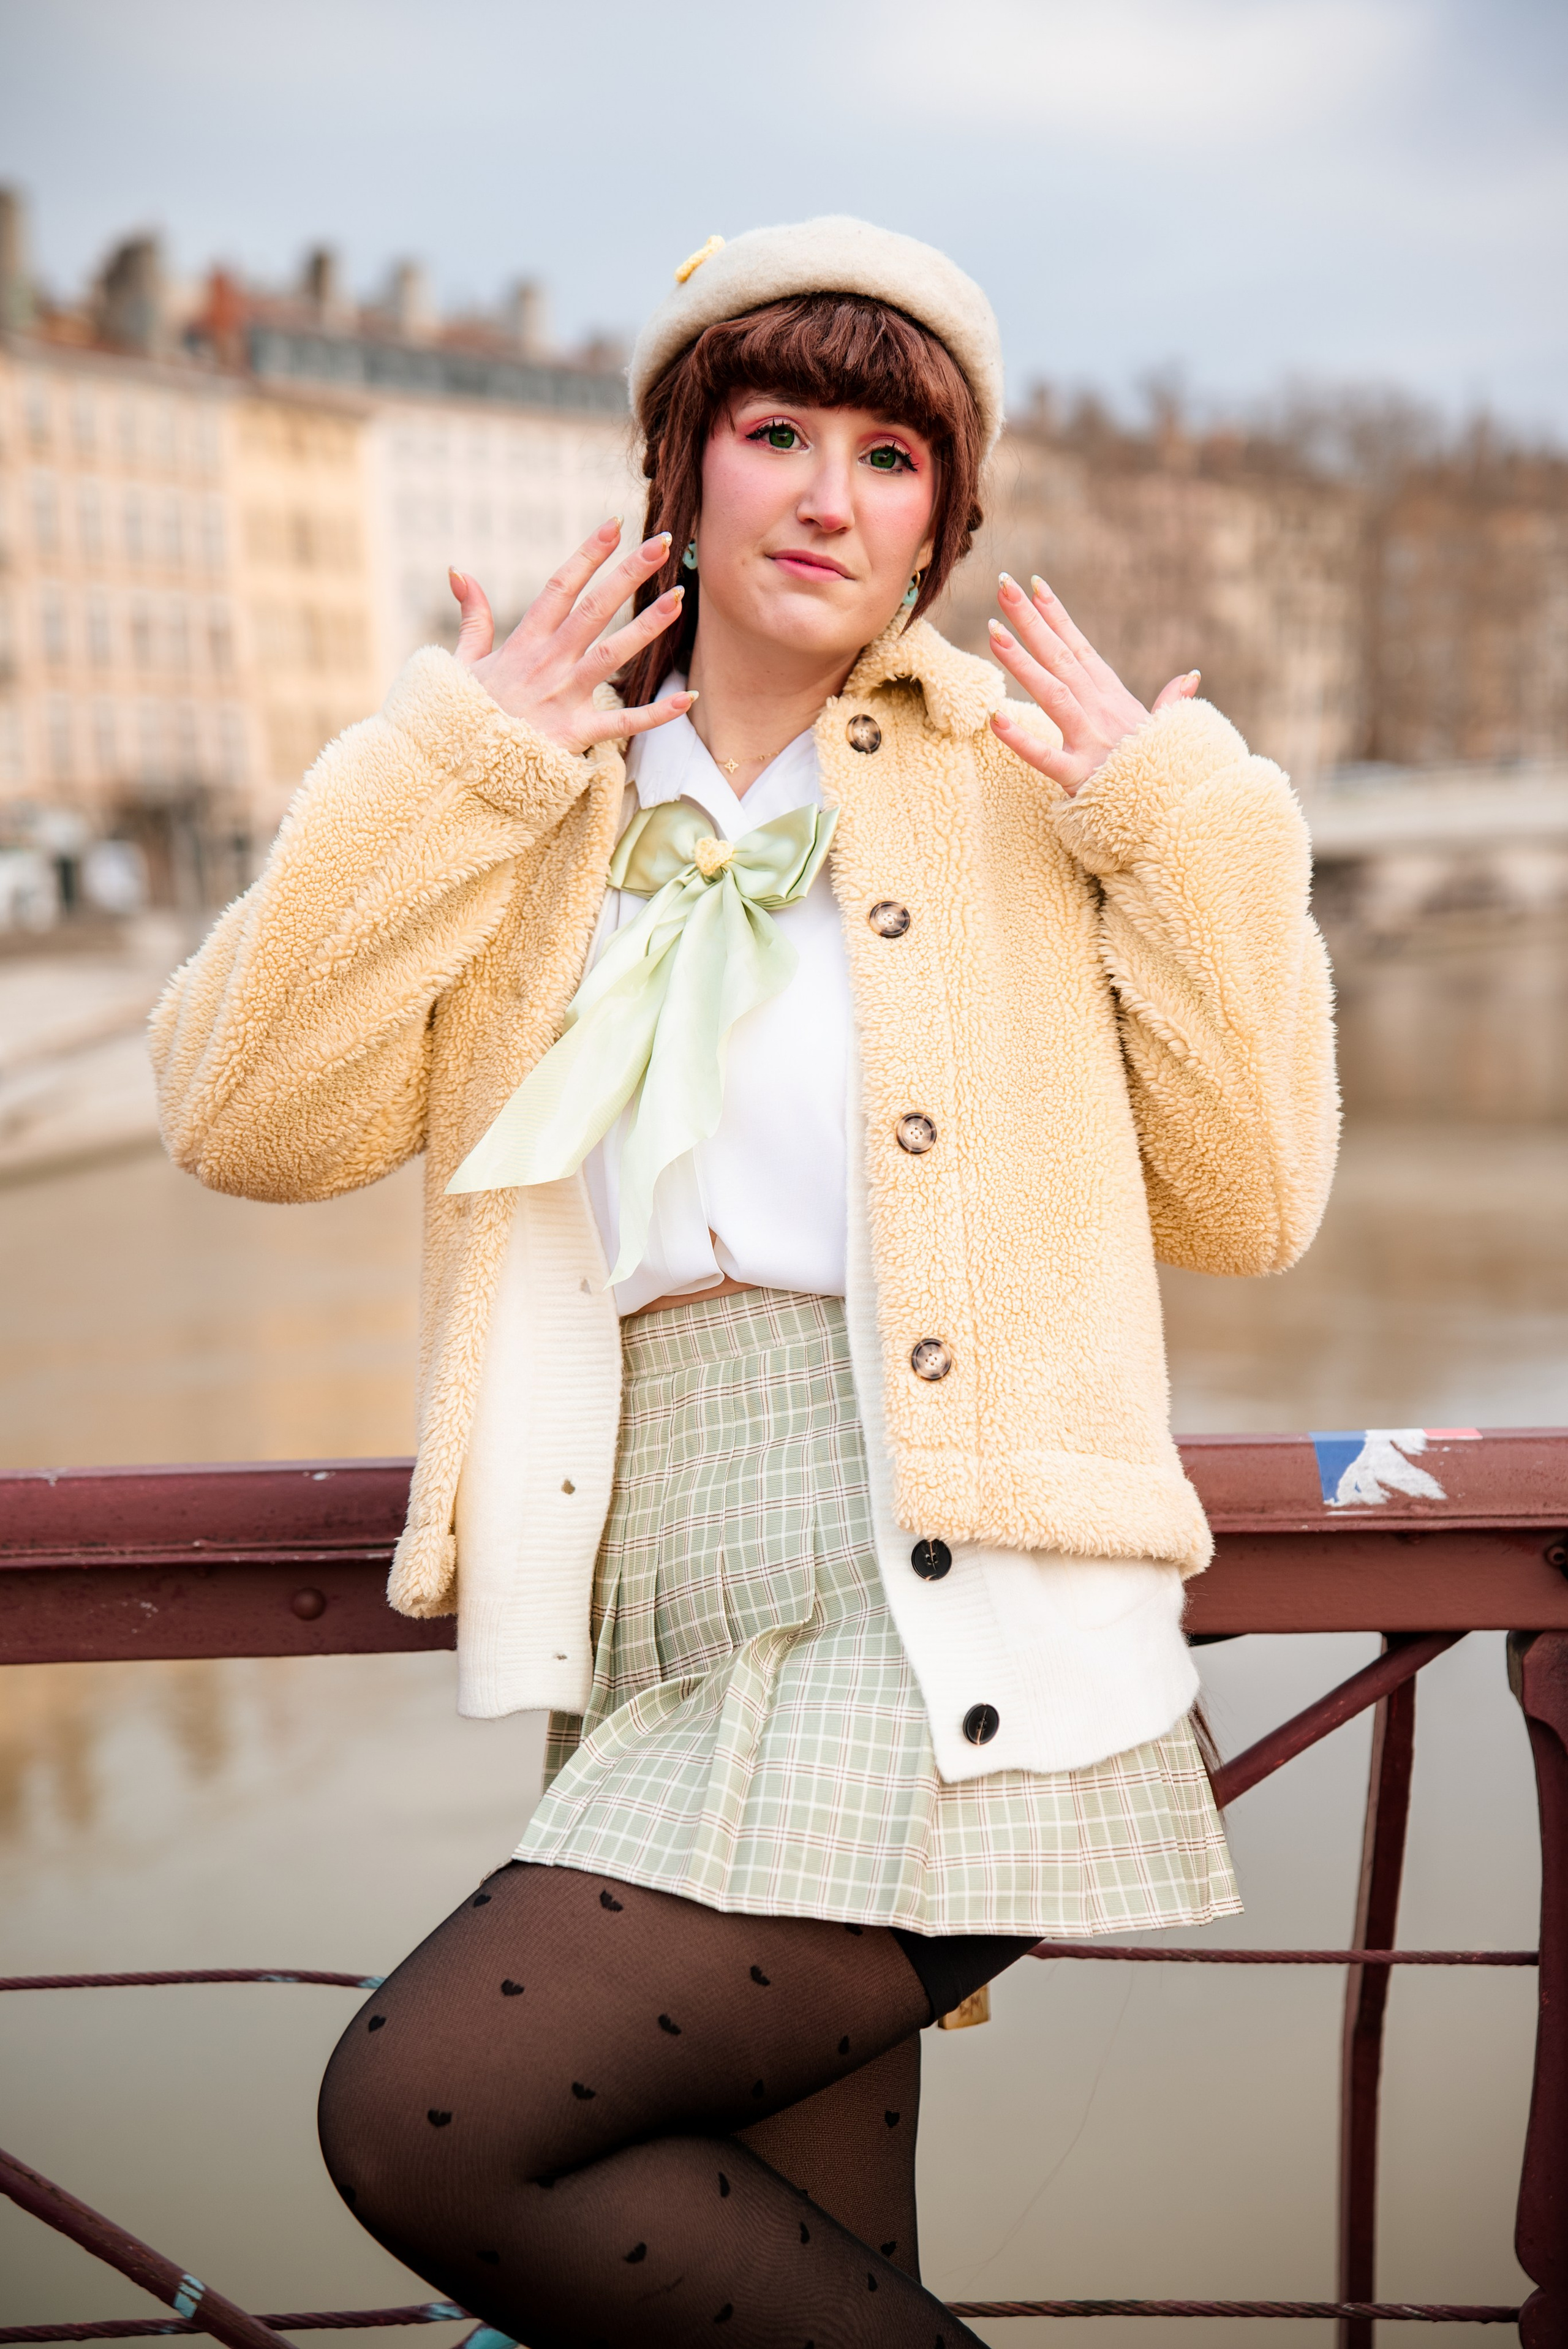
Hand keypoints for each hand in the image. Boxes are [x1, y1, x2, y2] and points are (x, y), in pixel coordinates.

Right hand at [449, 520, 692, 751]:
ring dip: (646, 627)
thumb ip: (473, 617)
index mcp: (524, 642)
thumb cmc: (464, 715)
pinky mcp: (574, 734)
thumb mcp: (463, 660)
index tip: (615, 525)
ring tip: (678, 599)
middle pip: (593, 609)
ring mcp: (563, 698)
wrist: (456, 767)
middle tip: (663, 542)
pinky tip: (687, 698)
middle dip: (629, 574)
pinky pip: (623, 723)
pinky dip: (656, 713)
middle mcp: (547, 663)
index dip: (588, 555)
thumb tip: (459, 572)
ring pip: (611, 655)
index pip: (560, 587)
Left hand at [986, 572, 1200, 796]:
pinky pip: (1045, 757)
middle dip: (1031, 620)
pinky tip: (995, 718)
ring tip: (993, 632)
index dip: (1057, 616)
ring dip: (1022, 662)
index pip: (1080, 649)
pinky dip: (1020, 739)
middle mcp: (1101, 712)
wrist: (1179, 816)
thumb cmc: (1167, 775)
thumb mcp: (1169, 733)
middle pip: (1060, 657)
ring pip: (1052, 693)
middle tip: (1004, 586)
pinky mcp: (1080, 777)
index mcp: (1114, 699)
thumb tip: (1190, 677)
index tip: (1035, 585)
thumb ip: (1173, 703)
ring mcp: (1090, 742)